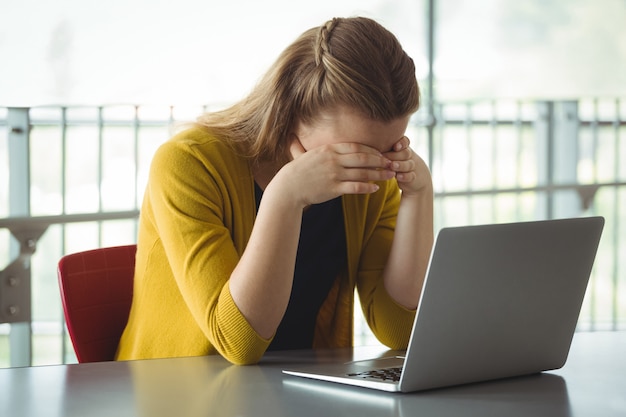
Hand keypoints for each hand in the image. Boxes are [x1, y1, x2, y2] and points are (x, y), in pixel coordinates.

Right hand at [272, 139, 394, 207]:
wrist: (288, 188)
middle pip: (363, 158)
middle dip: (380, 161)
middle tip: (392, 163)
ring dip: (379, 174)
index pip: (356, 146)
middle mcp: (333, 160)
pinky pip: (354, 187)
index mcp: (329, 149)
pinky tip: (375, 189)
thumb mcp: (308, 154)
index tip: (382, 153)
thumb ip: (316, 146)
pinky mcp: (333, 189)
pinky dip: (367, 187)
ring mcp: (334, 174)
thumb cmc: (297, 171)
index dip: (372, 150)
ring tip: (390, 176)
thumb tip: (307, 134)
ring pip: (362, 173)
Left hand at [383, 136, 431, 195]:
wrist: (411, 178)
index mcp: (402, 148)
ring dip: (400, 165)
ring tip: (392, 166)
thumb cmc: (393, 164)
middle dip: (395, 155)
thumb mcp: (388, 156)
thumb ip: (380, 150)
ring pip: (409, 164)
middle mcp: (408, 156)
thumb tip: (363, 144)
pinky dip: (405, 176)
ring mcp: (411, 167)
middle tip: (384, 157)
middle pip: (406, 153)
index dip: (401, 143)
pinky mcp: (412, 178)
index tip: (395, 146)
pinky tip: (398, 176)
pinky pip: (411, 176)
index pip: (405, 142)